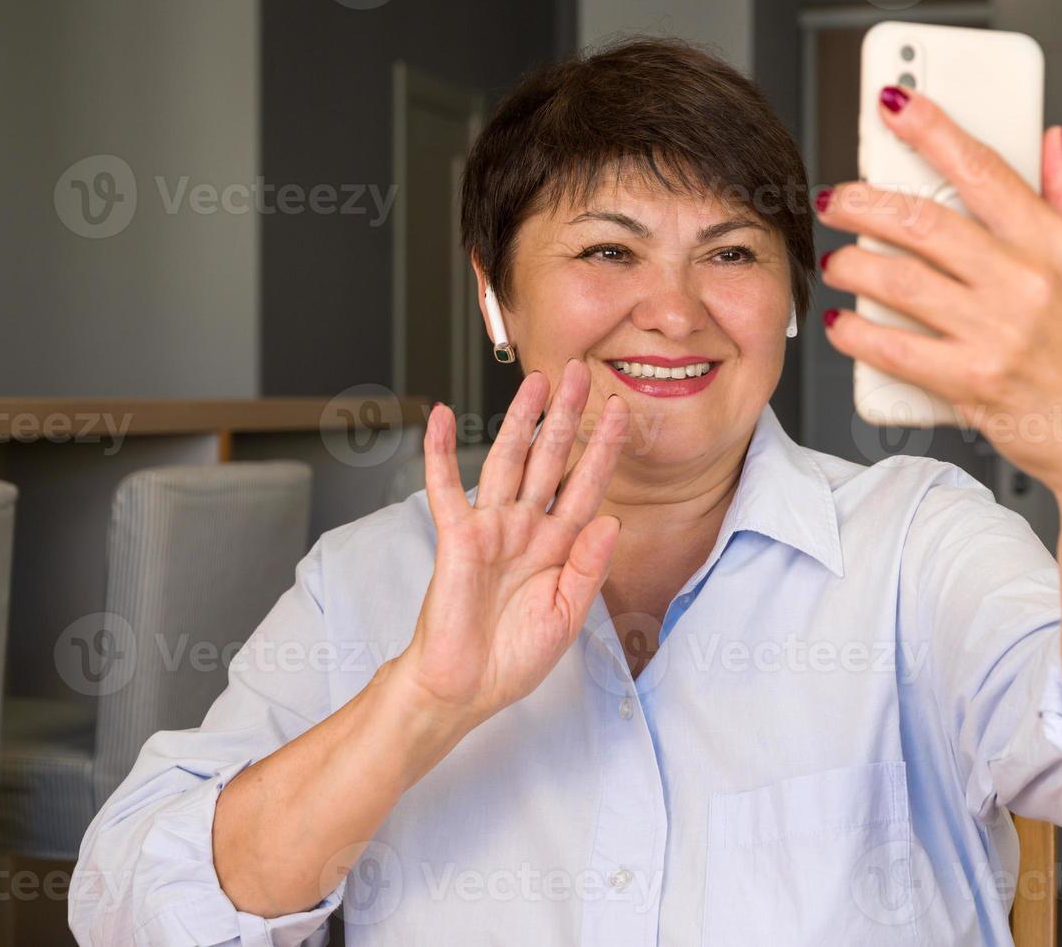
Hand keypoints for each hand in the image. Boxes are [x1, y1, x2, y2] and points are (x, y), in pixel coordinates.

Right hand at [396, 359, 627, 722]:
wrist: (465, 688)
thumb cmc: (514, 659)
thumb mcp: (567, 617)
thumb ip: (589, 569)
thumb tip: (611, 521)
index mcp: (560, 547)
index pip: (588, 485)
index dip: (605, 448)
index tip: (622, 411)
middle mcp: (527, 528)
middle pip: (551, 459)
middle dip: (567, 415)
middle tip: (580, 372)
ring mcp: (491, 529)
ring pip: (508, 461)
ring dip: (520, 419)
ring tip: (534, 380)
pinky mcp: (456, 538)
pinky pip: (445, 487)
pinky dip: (439, 451)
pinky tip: (439, 416)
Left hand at [818, 87, 1061, 512]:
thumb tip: (1051, 139)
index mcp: (1053, 243)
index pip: (983, 167)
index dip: (931, 129)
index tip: (894, 104)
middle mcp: (1025, 281)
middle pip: (922, 221)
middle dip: (863, 204)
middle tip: (836, 200)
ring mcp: (997, 333)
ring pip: (898, 281)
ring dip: (852, 266)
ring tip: (837, 262)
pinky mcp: (973, 383)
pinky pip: (895, 349)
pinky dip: (858, 334)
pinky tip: (843, 323)